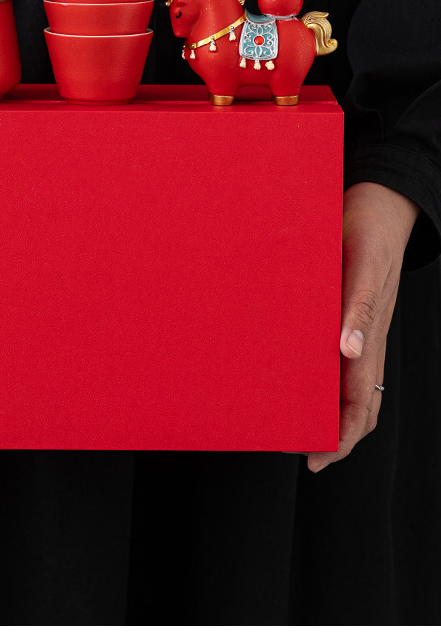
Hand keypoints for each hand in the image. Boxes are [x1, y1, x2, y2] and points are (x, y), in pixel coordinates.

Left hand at [307, 181, 418, 472]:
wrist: (377, 199)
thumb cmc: (371, 229)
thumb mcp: (366, 266)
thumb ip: (361, 306)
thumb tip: (350, 351)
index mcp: (369, 336)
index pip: (360, 404)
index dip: (341, 437)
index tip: (315, 458)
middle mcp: (360, 339)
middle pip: (350, 403)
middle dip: (325, 431)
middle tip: (288, 444)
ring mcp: (350, 325)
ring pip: (336, 380)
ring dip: (314, 403)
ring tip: (280, 415)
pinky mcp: (336, 308)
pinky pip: (323, 349)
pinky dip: (306, 368)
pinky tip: (281, 368)